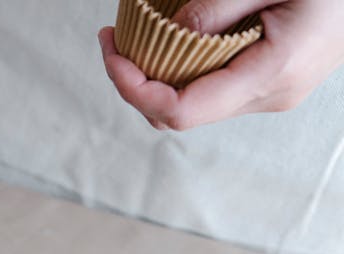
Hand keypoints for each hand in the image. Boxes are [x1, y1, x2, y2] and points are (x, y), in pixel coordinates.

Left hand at [99, 0, 343, 129]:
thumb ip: (218, 9)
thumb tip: (167, 33)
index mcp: (271, 73)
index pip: (179, 110)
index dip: (133, 88)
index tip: (112, 53)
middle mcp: (269, 96)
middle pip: (177, 114)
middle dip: (136, 82)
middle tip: (113, 39)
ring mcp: (270, 95)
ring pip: (191, 105)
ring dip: (156, 77)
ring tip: (134, 38)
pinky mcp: (268, 85)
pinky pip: (211, 90)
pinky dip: (181, 70)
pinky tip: (170, 40)